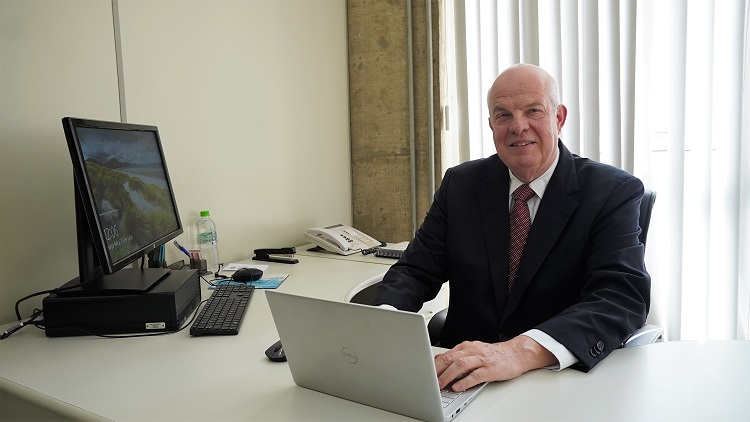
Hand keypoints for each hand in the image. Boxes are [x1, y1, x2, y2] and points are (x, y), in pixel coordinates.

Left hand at [434, 335, 556, 391]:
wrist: (515, 353)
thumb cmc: (493, 355)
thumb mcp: (472, 351)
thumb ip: (457, 356)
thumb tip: (438, 361)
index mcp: (466, 347)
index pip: (446, 354)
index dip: (434, 364)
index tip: (424, 373)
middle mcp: (472, 351)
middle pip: (450, 358)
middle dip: (437, 370)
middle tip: (428, 380)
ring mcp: (482, 359)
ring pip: (461, 365)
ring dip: (448, 375)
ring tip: (440, 385)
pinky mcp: (490, 369)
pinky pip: (476, 375)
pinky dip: (465, 381)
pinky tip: (458, 387)